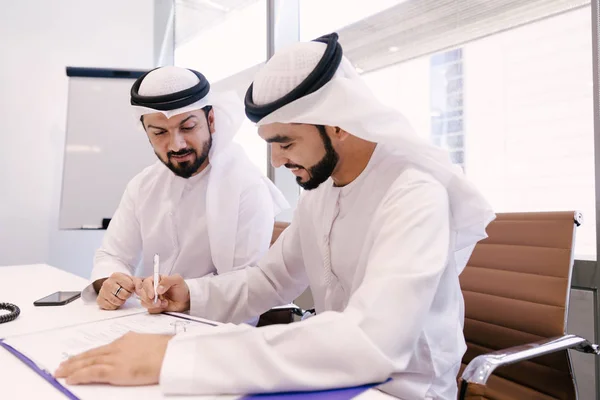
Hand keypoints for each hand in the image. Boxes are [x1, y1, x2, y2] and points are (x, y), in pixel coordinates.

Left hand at [54, 332, 170, 385]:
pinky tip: (70, 379)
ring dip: (72, 367)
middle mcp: (117, 347)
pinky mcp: (114, 371)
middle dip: (75, 360)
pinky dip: (79, 375)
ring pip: (88, 362)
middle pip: (91, 354)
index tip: (79, 357)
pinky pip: (92, 373)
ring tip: (60, 372)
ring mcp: (115, 358)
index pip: (102, 348)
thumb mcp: (152, 344)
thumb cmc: (168, 350)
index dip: (88, 354)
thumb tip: (138, 350)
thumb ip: (140, 346)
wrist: (172, 353)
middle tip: (61, 365)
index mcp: (127, 340)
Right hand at [96, 273, 135, 309]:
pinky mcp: (99, 300)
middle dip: (127, 296)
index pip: (130, 286)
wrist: (111, 285)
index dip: (132, 289)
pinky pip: (110, 307)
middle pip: (124, 294)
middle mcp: (107, 283)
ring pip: (117, 301)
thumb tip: (139, 290)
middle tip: (125, 293)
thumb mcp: (131, 279)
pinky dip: (114, 306)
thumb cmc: (123, 283)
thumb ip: (138, 283)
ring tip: (120, 297)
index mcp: (116, 275)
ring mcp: (102, 291)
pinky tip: (114, 300)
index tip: (129, 288)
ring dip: (121, 301)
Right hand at [135, 273, 189, 313]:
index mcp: (156, 280)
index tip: (153, 295)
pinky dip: (157, 309)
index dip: (148, 289)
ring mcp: (151, 298)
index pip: (146, 282)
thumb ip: (167, 280)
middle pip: (142, 293)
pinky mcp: (153, 306)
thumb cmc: (181, 288)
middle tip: (158, 302)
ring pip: (144, 302)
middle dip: (149, 299)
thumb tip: (158, 288)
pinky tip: (164, 306)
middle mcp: (152, 288)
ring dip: (153, 304)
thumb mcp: (177, 280)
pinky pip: (149, 309)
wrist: (185, 300)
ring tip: (164, 303)